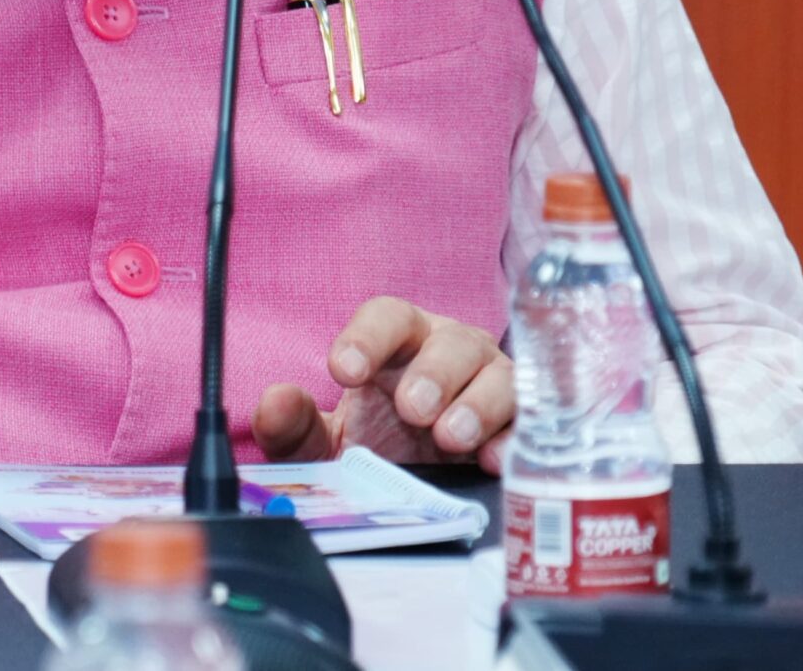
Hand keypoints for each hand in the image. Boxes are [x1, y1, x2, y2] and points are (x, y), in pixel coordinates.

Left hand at [253, 297, 515, 473]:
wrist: (426, 487)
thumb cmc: (379, 444)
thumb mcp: (330, 441)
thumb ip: (296, 425)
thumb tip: (273, 403)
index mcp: (399, 343)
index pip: (387, 316)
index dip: (367, 337)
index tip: (343, 370)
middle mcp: (450, 352)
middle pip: (450, 341)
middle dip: (433, 372)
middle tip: (412, 409)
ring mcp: (492, 384)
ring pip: (499, 374)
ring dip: (478, 403)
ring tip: (451, 436)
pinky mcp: (521, 425)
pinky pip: (530, 423)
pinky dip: (514, 439)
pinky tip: (495, 460)